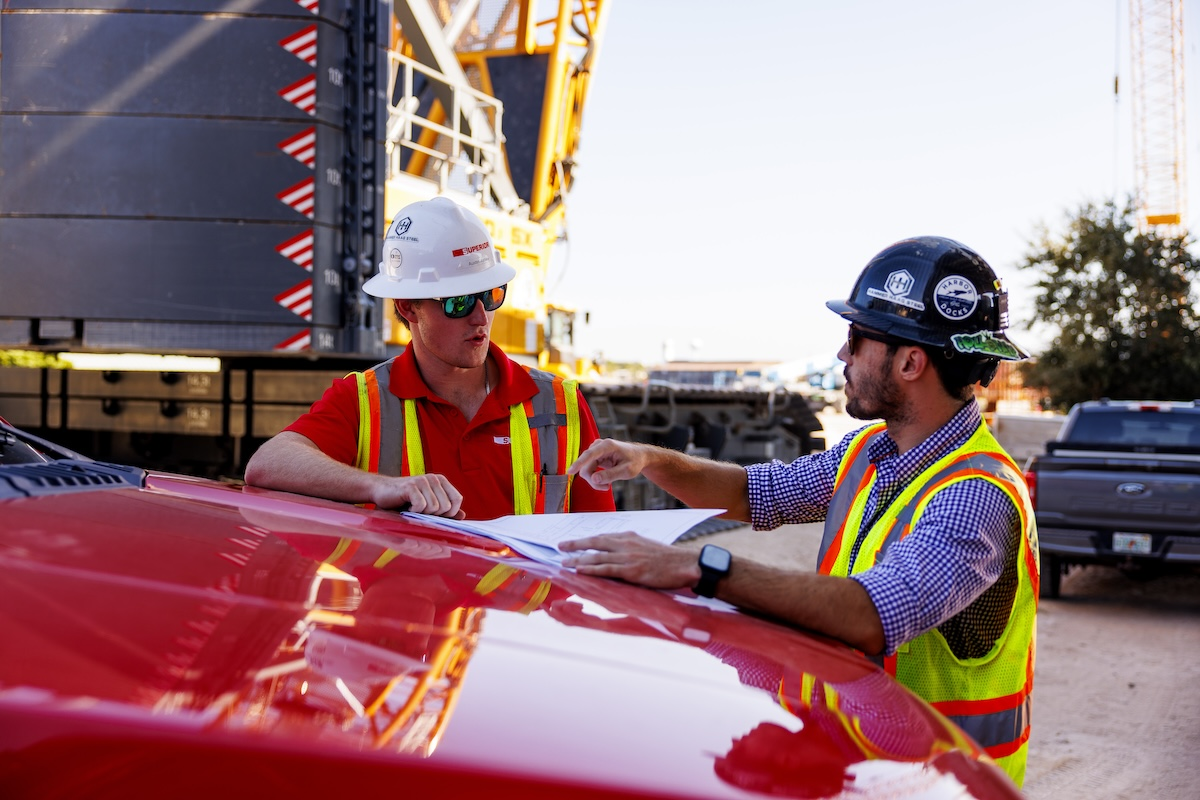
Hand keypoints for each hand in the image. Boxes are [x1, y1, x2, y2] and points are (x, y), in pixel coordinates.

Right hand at [372, 473, 464, 517]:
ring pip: (434, 507)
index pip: (457, 500)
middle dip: (434, 515)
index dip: (449, 513)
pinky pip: (421, 505)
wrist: (382, 491)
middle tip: (421, 511)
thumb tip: (462, 516)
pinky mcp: (411, 486)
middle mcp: (434, 478)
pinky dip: (414, 511)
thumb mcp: (428, 505)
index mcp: (441, 481)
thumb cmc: (405, 500)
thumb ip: (445, 510)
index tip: (435, 515)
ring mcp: (422, 481)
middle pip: (446, 506)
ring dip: (422, 513)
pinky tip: (407, 507)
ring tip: (413, 508)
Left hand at [560, 532, 699, 589]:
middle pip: (595, 543)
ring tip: (564, 562)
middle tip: (560, 547)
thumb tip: (616, 556)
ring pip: (596, 557)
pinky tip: (579, 570)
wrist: (684, 563)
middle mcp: (625, 544)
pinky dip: (590, 569)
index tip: (573, 542)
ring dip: (578, 560)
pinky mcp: (631, 571)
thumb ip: (630, 549)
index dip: (586, 540)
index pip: (602, 537)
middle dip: (575, 545)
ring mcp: (627, 557)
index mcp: (629, 537)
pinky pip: (606, 569)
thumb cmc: (667, 559)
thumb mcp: (646, 547)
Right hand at [566, 438, 649, 488]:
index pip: (589, 455)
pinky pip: (589, 469)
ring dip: (595, 480)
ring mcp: (596, 451)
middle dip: (593, 480)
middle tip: (606, 487)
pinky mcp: (595, 456)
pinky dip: (596, 478)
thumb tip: (594, 479)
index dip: (579, 463)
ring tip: (608, 484)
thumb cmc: (635, 461)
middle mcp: (599, 446)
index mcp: (607, 446)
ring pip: (586, 469)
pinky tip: (606, 480)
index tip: (570, 471)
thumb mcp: (627, 471)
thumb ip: (610, 475)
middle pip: (586, 466)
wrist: (639, 456)